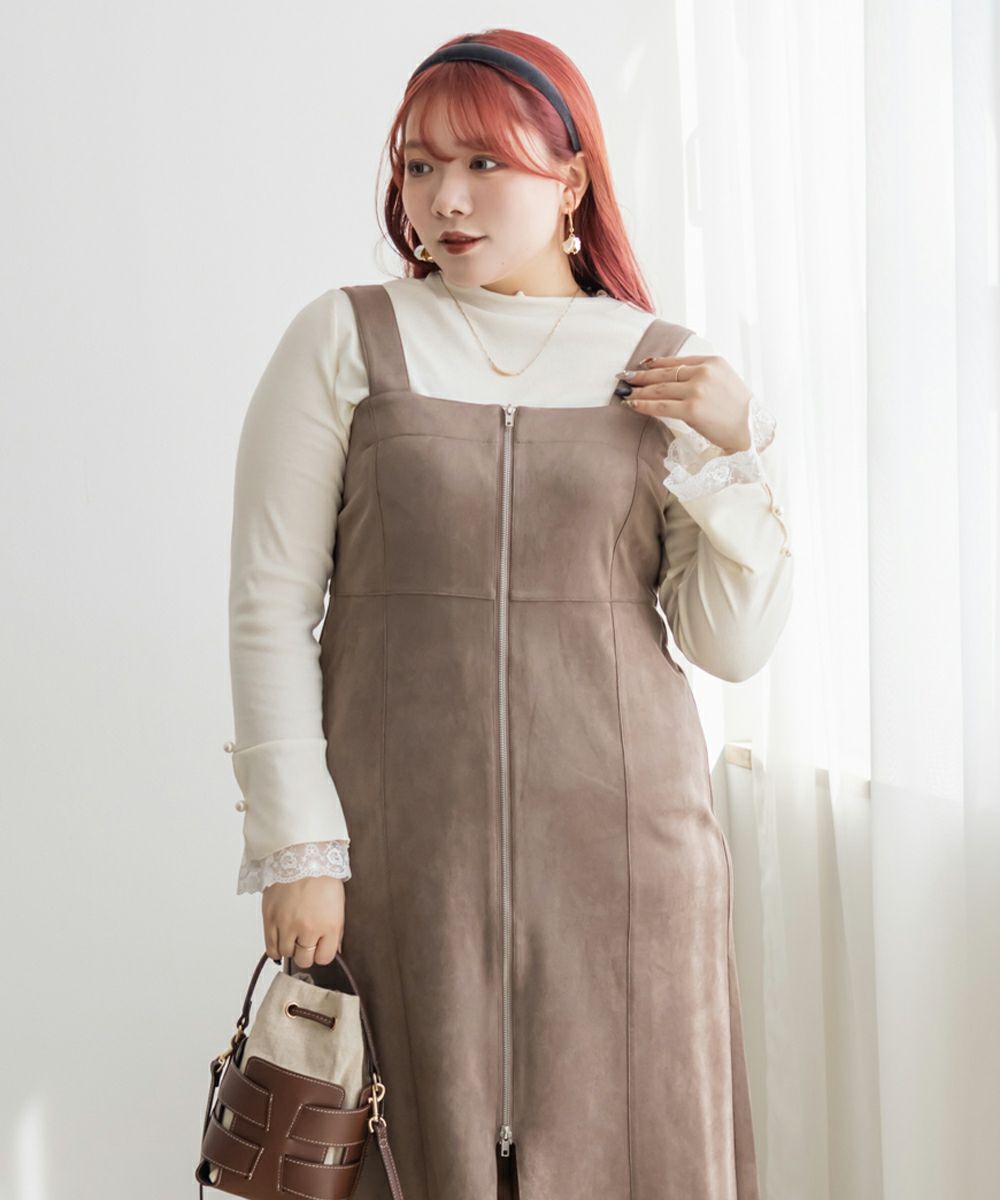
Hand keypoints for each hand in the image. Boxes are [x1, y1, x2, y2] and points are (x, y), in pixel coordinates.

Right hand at [261, 876, 345, 970]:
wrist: (302, 856)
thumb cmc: (322, 877)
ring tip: (293, 935)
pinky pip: (270, 948)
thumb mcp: (338, 906)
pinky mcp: (270, 919)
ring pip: (287, 954)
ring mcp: (287, 925)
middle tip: (305, 941)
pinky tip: (281, 939)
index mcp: (329, 925)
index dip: (322, 953)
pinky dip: (276, 948)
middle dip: (306, 953)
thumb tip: (333, 950)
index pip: (324, 958)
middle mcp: (308, 928)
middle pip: (304, 960)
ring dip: (291, 947)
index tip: (320, 947)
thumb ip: (335, 932)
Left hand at [616, 355, 752, 453]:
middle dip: (640, 376)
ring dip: (638, 390)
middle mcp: (704, 372)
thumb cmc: (739, 410)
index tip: (640, 365)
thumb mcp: (725, 381)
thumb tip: (673, 377)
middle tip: (624, 376)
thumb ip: (703, 374)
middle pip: (664, 374)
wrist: (752, 430)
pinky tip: (631, 404)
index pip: (676, 361)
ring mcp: (697, 390)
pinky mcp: (691, 409)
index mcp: (712, 361)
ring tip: (625, 391)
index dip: (655, 364)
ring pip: (659, 389)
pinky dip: (643, 405)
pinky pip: (660, 406)